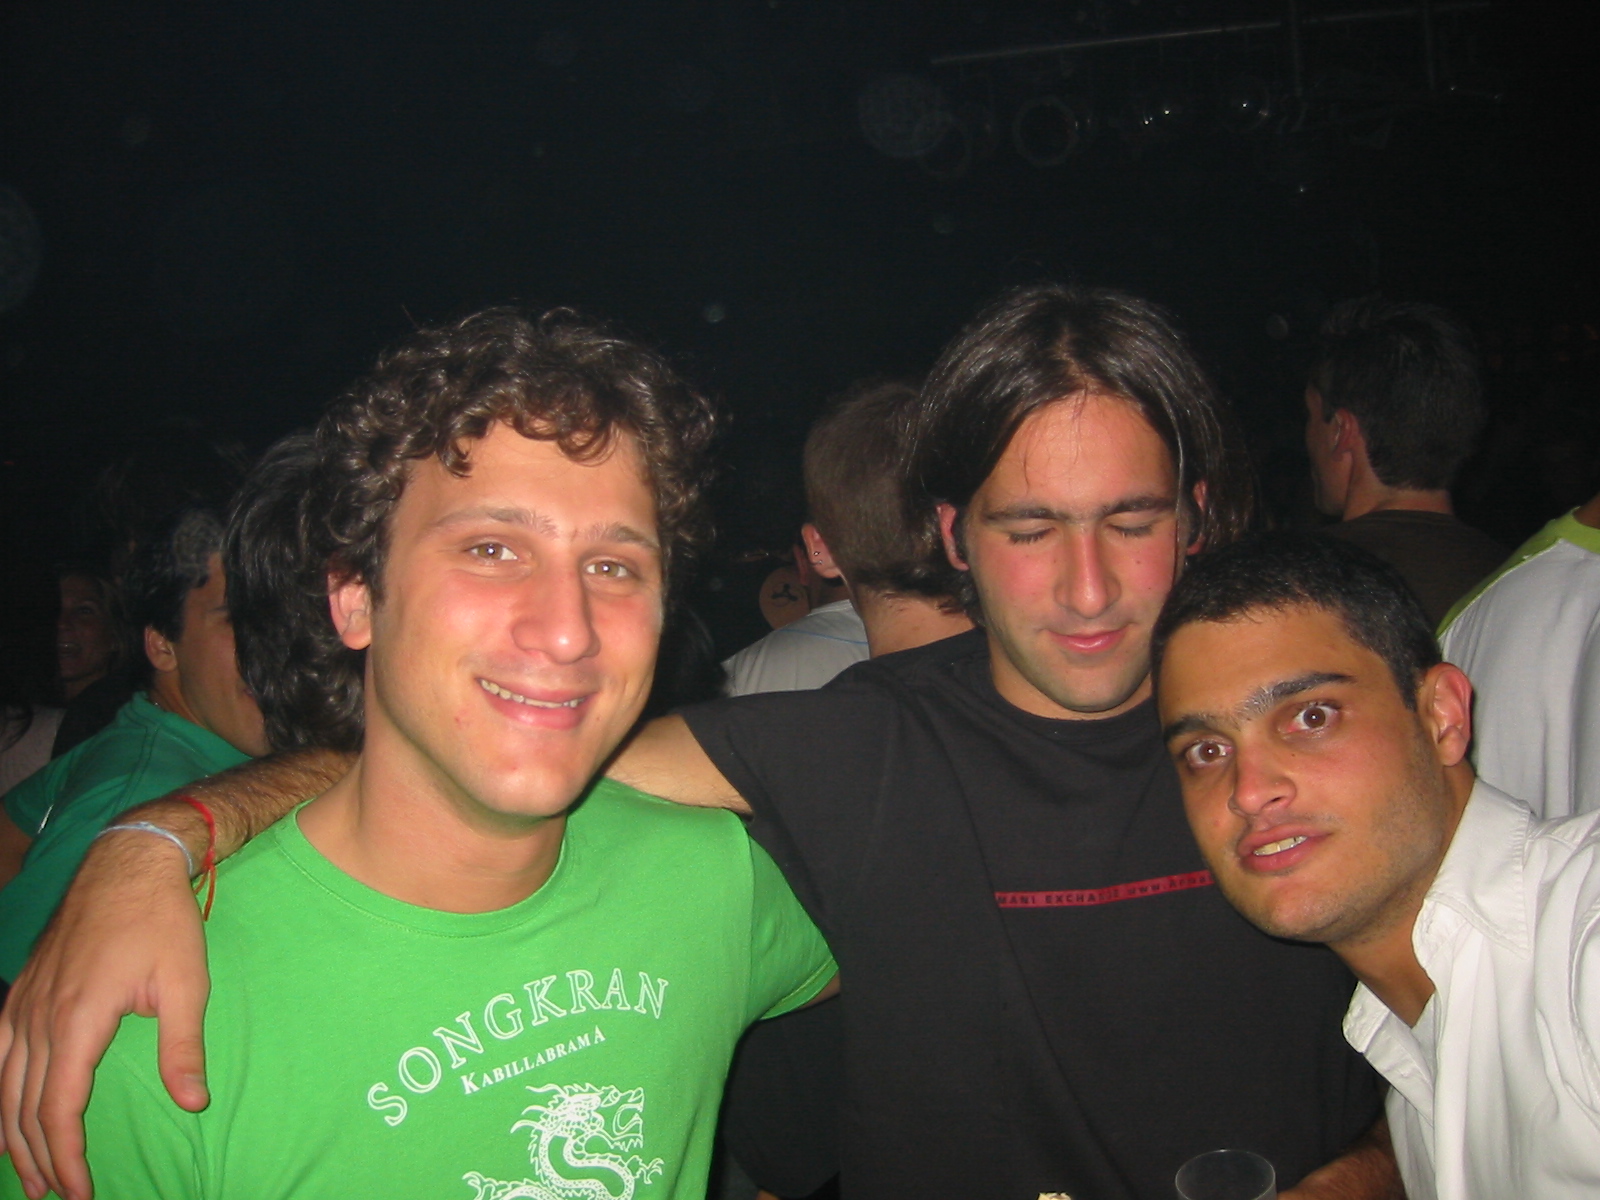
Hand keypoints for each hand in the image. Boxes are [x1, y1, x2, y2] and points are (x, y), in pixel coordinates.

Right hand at [0, 832, 209, 1199]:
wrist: (128, 861)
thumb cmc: (161, 920)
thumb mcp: (185, 982)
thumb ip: (182, 1046)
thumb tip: (192, 1102)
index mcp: (76, 1021)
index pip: (58, 1109)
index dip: (67, 1157)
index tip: (80, 1193)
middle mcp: (38, 1018)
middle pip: (24, 1108)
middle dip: (37, 1159)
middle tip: (55, 1197)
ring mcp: (23, 1003)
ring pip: (5, 1086)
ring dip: (14, 1135)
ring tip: (30, 1175)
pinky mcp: (23, 991)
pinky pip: (0, 1056)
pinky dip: (2, 1095)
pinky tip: (9, 1114)